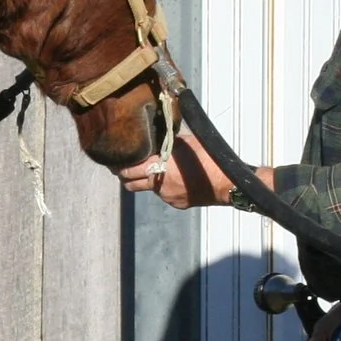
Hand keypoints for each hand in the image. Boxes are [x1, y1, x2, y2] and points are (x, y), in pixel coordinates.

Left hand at [120, 134, 249, 209]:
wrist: (226, 182)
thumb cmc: (208, 158)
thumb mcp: (185, 142)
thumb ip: (166, 142)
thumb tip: (155, 136)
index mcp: (157, 167)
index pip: (126, 171)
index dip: (118, 167)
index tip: (114, 162)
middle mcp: (157, 184)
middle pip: (130, 184)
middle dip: (125, 176)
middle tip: (123, 168)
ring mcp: (166, 196)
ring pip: (147, 188)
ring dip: (145, 180)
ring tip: (151, 170)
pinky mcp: (176, 204)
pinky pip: (163, 194)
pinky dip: (163, 187)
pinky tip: (174, 179)